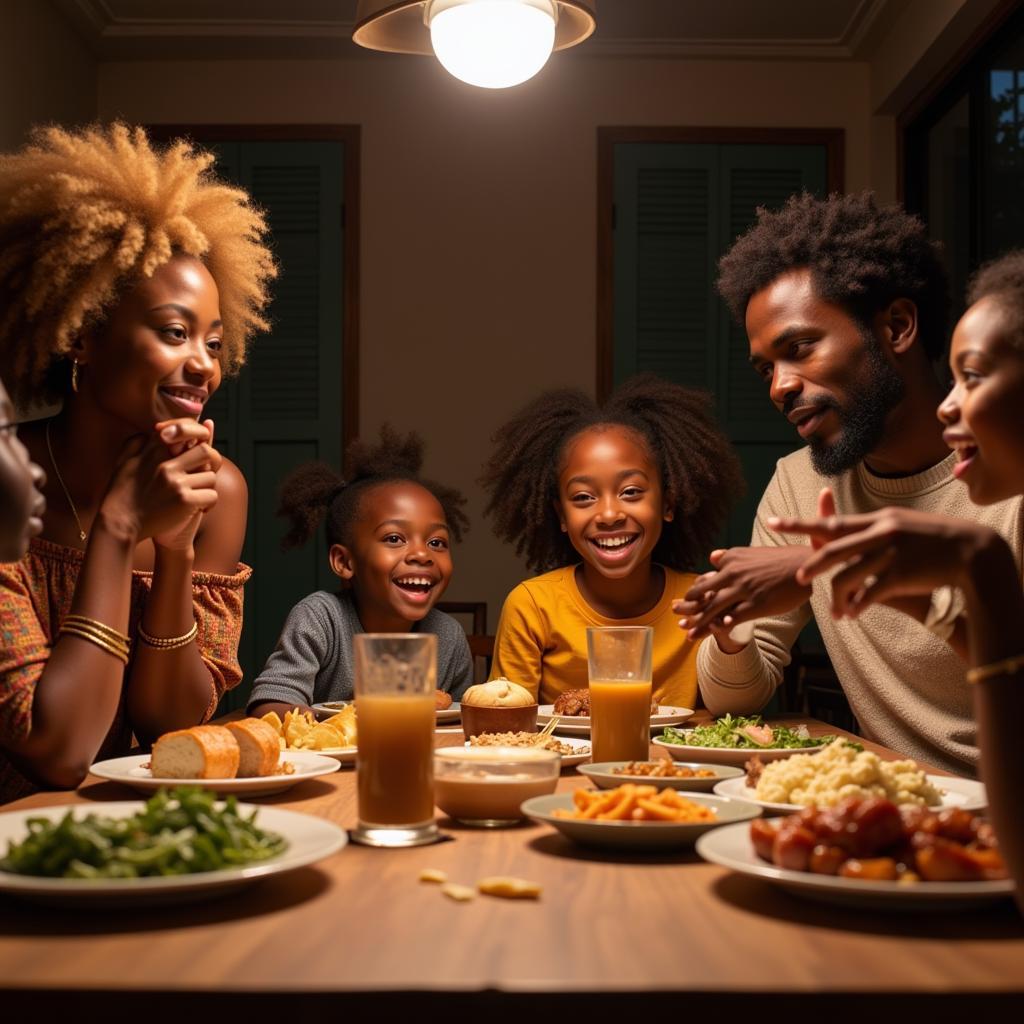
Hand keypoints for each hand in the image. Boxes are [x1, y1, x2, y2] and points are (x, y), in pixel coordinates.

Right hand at [100, 418, 220, 548]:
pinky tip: (198, 508)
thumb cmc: (122, 493)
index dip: (197, 433)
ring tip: (195, 495)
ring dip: (206, 487)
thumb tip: (157, 429)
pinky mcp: (185, 501)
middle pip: (206, 451)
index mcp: (154, 452)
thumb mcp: (124, 461)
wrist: (119, 524)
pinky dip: (208, 504)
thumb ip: (138, 442)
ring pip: (211, 477)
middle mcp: (166, 464)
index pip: (184, 429)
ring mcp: (176, 483)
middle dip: (209, 463)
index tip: (196, 444)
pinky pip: (212, 496)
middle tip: (203, 474)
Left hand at [673, 545, 812, 643]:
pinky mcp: (758, 603)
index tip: (683, 603)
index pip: (706, 580)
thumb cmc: (781, 558)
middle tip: (678, 618)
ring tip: (689, 634)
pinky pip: (735, 616)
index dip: (694, 594)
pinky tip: (715, 632)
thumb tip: (712, 557)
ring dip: (700, 623)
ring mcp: (745, 589)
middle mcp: (734, 574)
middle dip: (689, 608)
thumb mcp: (751, 552)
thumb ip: (730, 556)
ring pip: (716, 608)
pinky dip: (723, 624)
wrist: (807, 564)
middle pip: (705, 594)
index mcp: (731, 561)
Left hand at [767, 506, 990, 618]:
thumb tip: (849, 541)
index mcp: (879, 520)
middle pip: (833, 547)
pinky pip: (868, 594)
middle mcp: (881, 532)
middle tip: (799, 577)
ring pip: (848, 576)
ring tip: (835, 611)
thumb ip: (874, 534)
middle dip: (814, 564)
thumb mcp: (903, 528)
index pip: (832, 522)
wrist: (973, 552)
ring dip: (837, 597)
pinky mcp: (900, 574)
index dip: (801, 523)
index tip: (774, 522)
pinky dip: (857, 607)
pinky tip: (852, 615)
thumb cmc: (935, 543)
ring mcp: (890, 553)